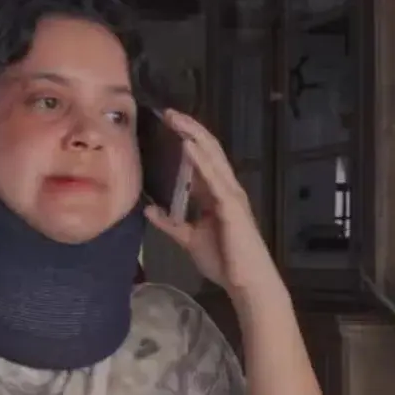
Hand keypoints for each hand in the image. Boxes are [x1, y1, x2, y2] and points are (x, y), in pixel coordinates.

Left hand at [144, 110, 282, 298]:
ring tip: (176, 120)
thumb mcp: (188, 239)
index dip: (186, 140)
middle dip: (188, 130)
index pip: (200, 160)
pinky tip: (188, 147)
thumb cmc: (224, 261)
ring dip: (193, 137)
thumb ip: (171, 224)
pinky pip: (214, 178)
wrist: (245, 282)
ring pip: (212, 158)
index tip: (167, 124)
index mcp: (216, 194)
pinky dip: (201, 161)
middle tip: (168, 113)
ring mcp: (230, 195)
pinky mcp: (231, 205)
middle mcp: (225, 189)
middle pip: (207, 151)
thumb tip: (149, 210)